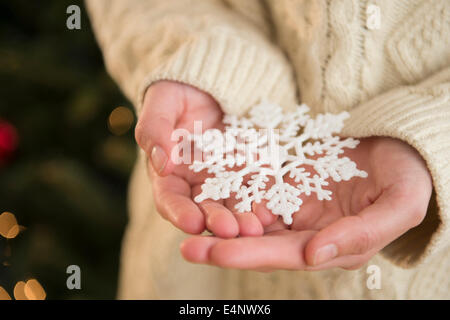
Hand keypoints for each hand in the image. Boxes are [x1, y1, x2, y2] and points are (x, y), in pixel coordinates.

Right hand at [135, 81, 265, 237]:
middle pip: (204, 209)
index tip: (192, 223)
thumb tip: (160, 164)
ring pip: (233, 206)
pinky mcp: (250, 172)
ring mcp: (225, 180)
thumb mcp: (162, 102)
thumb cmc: (179, 91)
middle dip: (216, 222)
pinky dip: (264, 201)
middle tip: (231, 231)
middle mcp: (197, 183)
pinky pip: (257, 189)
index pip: (170, 199)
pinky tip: (274, 209)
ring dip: (242, 220)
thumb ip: (155, 130)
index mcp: (169, 173)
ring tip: (256, 228)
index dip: (179, 212)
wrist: (212, 84)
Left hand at [180, 137, 432, 270]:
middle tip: (186, 245)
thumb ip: (361, 234)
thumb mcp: (400, 204)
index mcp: (332, 244)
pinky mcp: (285, 180)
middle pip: (259, 241)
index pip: (286, 254)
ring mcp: (294, 204)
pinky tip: (206, 188)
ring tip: (186, 220)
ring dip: (220, 220)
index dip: (250, 255)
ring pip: (250, 216)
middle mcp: (308, 230)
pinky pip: (255, 185)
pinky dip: (231, 190)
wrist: (400, 141)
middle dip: (222, 245)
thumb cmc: (408, 175)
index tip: (215, 253)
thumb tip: (315, 254)